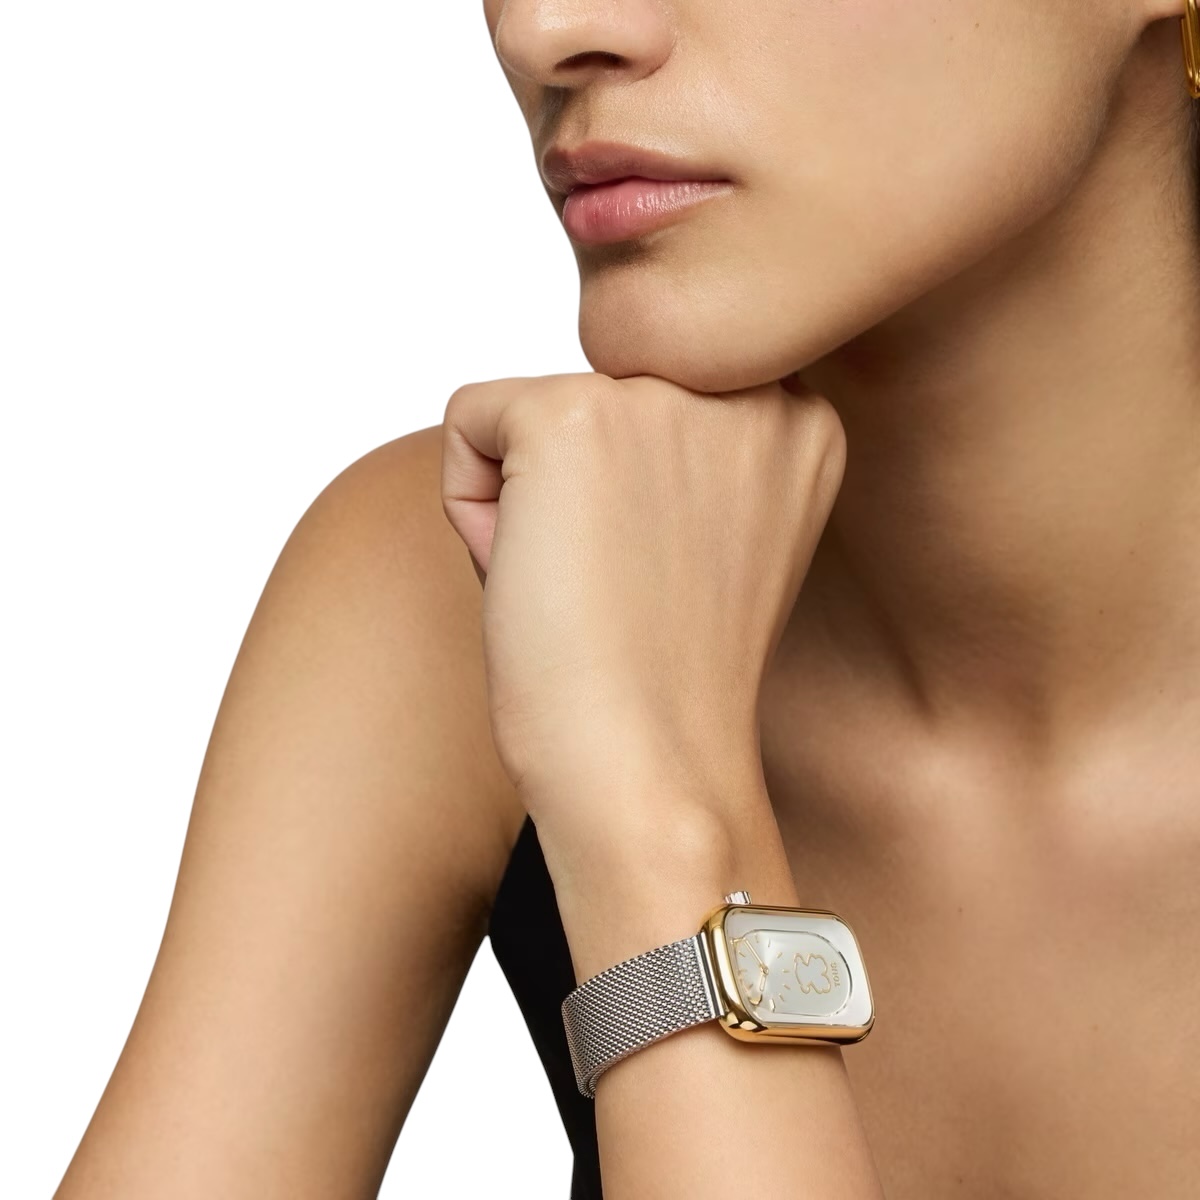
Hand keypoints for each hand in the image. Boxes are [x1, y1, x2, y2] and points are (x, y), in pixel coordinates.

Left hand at [440, 371, 844, 852]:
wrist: (652, 766)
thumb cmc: (673, 680)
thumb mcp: (723, 536)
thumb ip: (696, 451)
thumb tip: (603, 407)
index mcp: (800, 418)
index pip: (662, 397)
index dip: (633, 495)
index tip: (657, 577)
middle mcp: (747, 384)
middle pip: (596, 398)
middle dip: (582, 491)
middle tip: (618, 588)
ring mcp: (662, 391)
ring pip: (532, 415)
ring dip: (530, 501)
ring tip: (583, 587)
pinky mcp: (569, 413)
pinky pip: (471, 423)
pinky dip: (470, 508)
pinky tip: (532, 576)